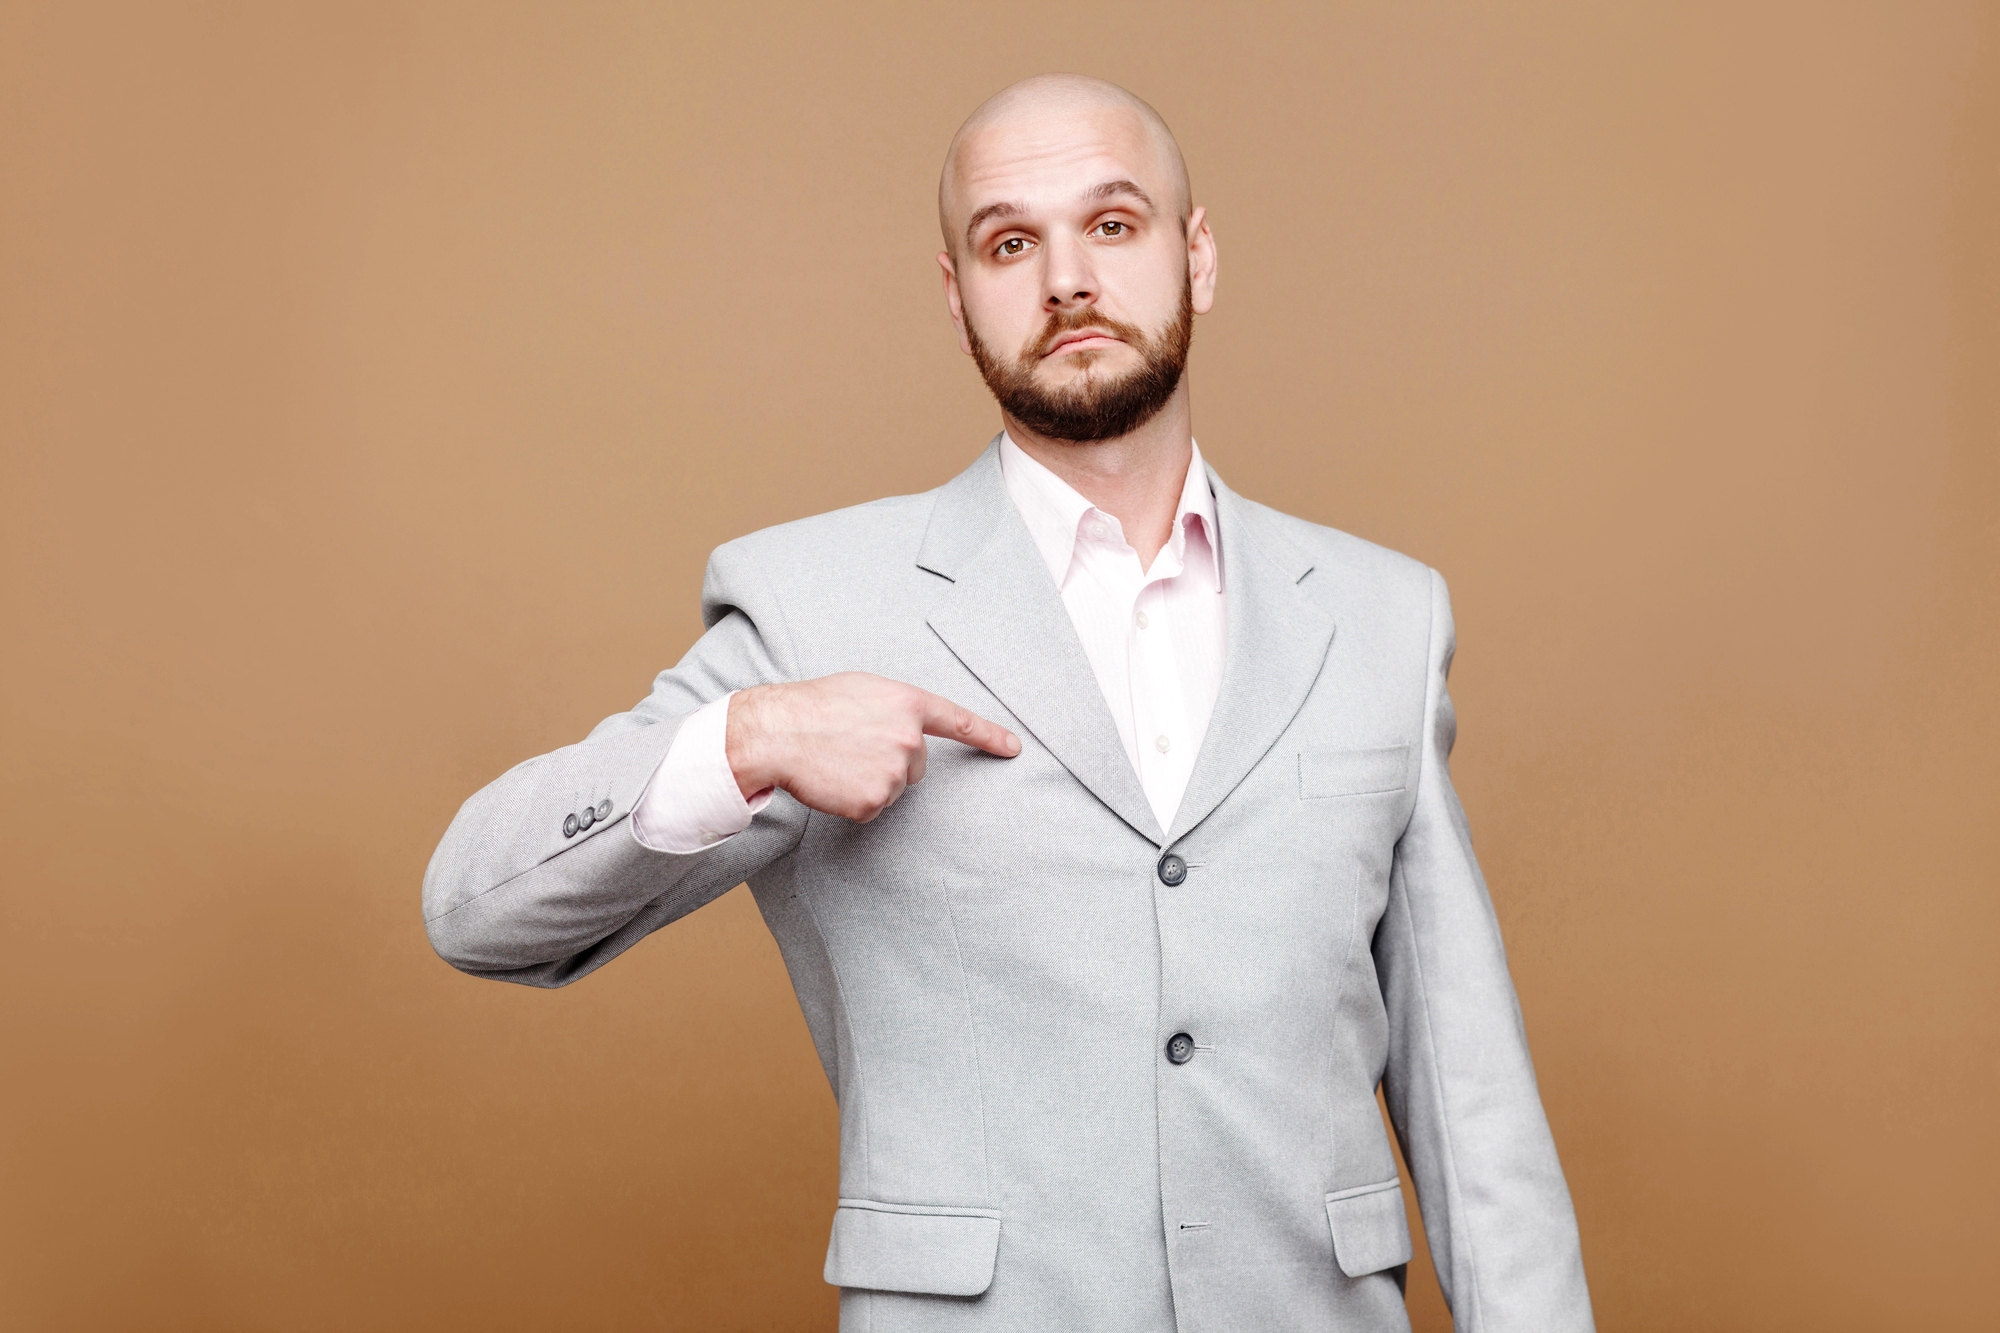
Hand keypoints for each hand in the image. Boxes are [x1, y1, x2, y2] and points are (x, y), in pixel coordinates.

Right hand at [725, 673, 1020, 821]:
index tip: (1014, 748)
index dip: (990, 735)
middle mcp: (909, 738)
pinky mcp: (873, 801)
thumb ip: (896, 709)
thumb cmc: (815, 706)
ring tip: (838, 759)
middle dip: (891, 760)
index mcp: (908, 704)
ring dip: (869, 780)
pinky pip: (872, 808)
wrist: (778, 732)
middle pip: (917, 765)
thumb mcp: (864, 690)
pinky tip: (833, 780)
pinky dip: (853, 800)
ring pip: (894, 788)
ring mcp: (893, 772)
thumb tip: (911, 735)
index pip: (959, 721)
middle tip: (853, 746)